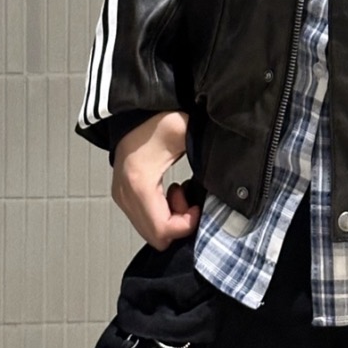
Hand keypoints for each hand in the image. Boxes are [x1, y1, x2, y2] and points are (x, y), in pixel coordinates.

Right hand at [111, 110, 201, 248]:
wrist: (136, 111)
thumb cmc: (158, 119)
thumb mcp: (185, 133)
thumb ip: (203, 154)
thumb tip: (226, 173)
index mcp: (140, 184)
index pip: (162, 229)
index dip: (186, 225)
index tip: (198, 206)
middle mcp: (125, 195)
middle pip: (155, 236)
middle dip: (178, 223)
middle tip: (189, 199)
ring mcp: (121, 197)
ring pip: (149, 231)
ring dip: (170, 218)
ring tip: (180, 192)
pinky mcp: (123, 196)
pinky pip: (144, 220)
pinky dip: (161, 213)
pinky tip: (169, 192)